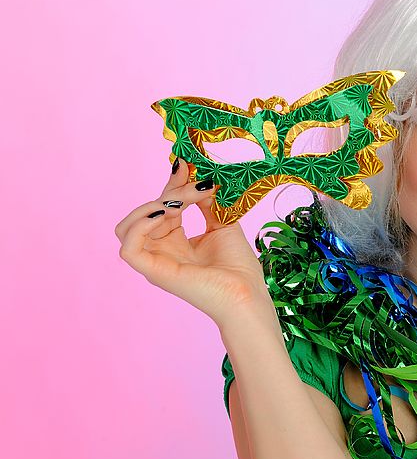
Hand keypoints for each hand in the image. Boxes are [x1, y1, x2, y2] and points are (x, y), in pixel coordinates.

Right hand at [115, 157, 273, 322]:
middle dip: (172, 192)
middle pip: (148, 211)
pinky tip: (165, 215)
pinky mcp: (153, 272)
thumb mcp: (221, 223)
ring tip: (182, 205)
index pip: (162, 207)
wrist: (246, 293)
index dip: (171, 185)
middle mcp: (160, 251)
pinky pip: (128, 247)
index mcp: (174, 241)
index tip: (185, 165)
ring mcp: (155, 262)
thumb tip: (196, 175)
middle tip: (198, 185)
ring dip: (153, 206)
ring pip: (129, 226)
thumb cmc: (238, 266)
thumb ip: (205, 201)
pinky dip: (140, 225)